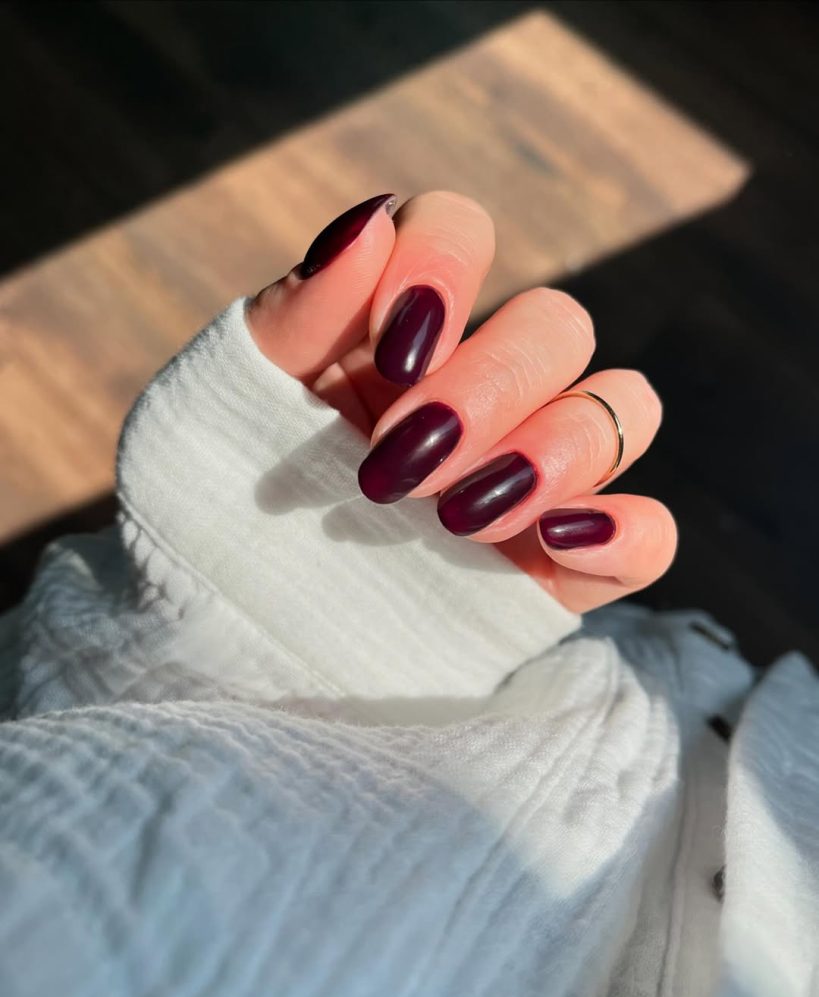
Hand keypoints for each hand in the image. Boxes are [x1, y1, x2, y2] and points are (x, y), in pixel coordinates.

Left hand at [247, 191, 676, 612]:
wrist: (232, 632)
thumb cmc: (221, 508)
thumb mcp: (229, 406)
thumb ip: (296, 315)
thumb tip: (367, 224)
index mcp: (399, 329)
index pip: (459, 231)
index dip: (441, 269)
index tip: (389, 356)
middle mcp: (481, 388)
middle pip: (555, 324)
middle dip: (486, 389)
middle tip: (396, 468)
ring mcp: (532, 475)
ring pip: (625, 406)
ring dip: (557, 449)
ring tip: (455, 518)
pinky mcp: (561, 565)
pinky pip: (651, 532)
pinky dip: (626, 531)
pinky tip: (556, 541)